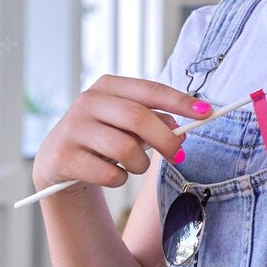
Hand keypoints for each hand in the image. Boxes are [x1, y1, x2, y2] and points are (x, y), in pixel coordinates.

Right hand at [32, 76, 209, 195]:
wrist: (59, 162)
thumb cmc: (103, 139)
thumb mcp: (128, 126)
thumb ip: (155, 123)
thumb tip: (181, 132)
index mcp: (107, 86)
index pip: (150, 90)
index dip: (180, 102)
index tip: (207, 112)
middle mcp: (87, 102)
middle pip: (138, 118)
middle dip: (165, 140)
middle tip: (179, 155)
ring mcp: (73, 128)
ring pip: (125, 149)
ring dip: (140, 164)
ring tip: (135, 166)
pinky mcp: (64, 157)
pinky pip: (109, 174)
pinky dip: (120, 179)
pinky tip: (111, 175)